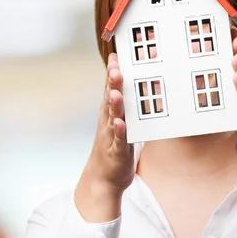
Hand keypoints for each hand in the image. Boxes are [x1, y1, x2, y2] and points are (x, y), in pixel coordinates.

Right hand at [74, 53, 133, 221]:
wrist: (103, 181)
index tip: (116, 56)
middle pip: (110, 101)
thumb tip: (133, 92)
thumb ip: (126, 109)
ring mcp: (111, 139)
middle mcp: (108, 124)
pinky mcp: (117, 154)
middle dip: (112, 84)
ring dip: (114, 105)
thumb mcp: (121, 126)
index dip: (111, 74)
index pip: (109, 91)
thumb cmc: (114, 151)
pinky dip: (120, 132)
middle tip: (115, 67)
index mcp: (110, 117)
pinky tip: (121, 123)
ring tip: (116, 91)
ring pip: (113, 119)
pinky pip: (119, 142)